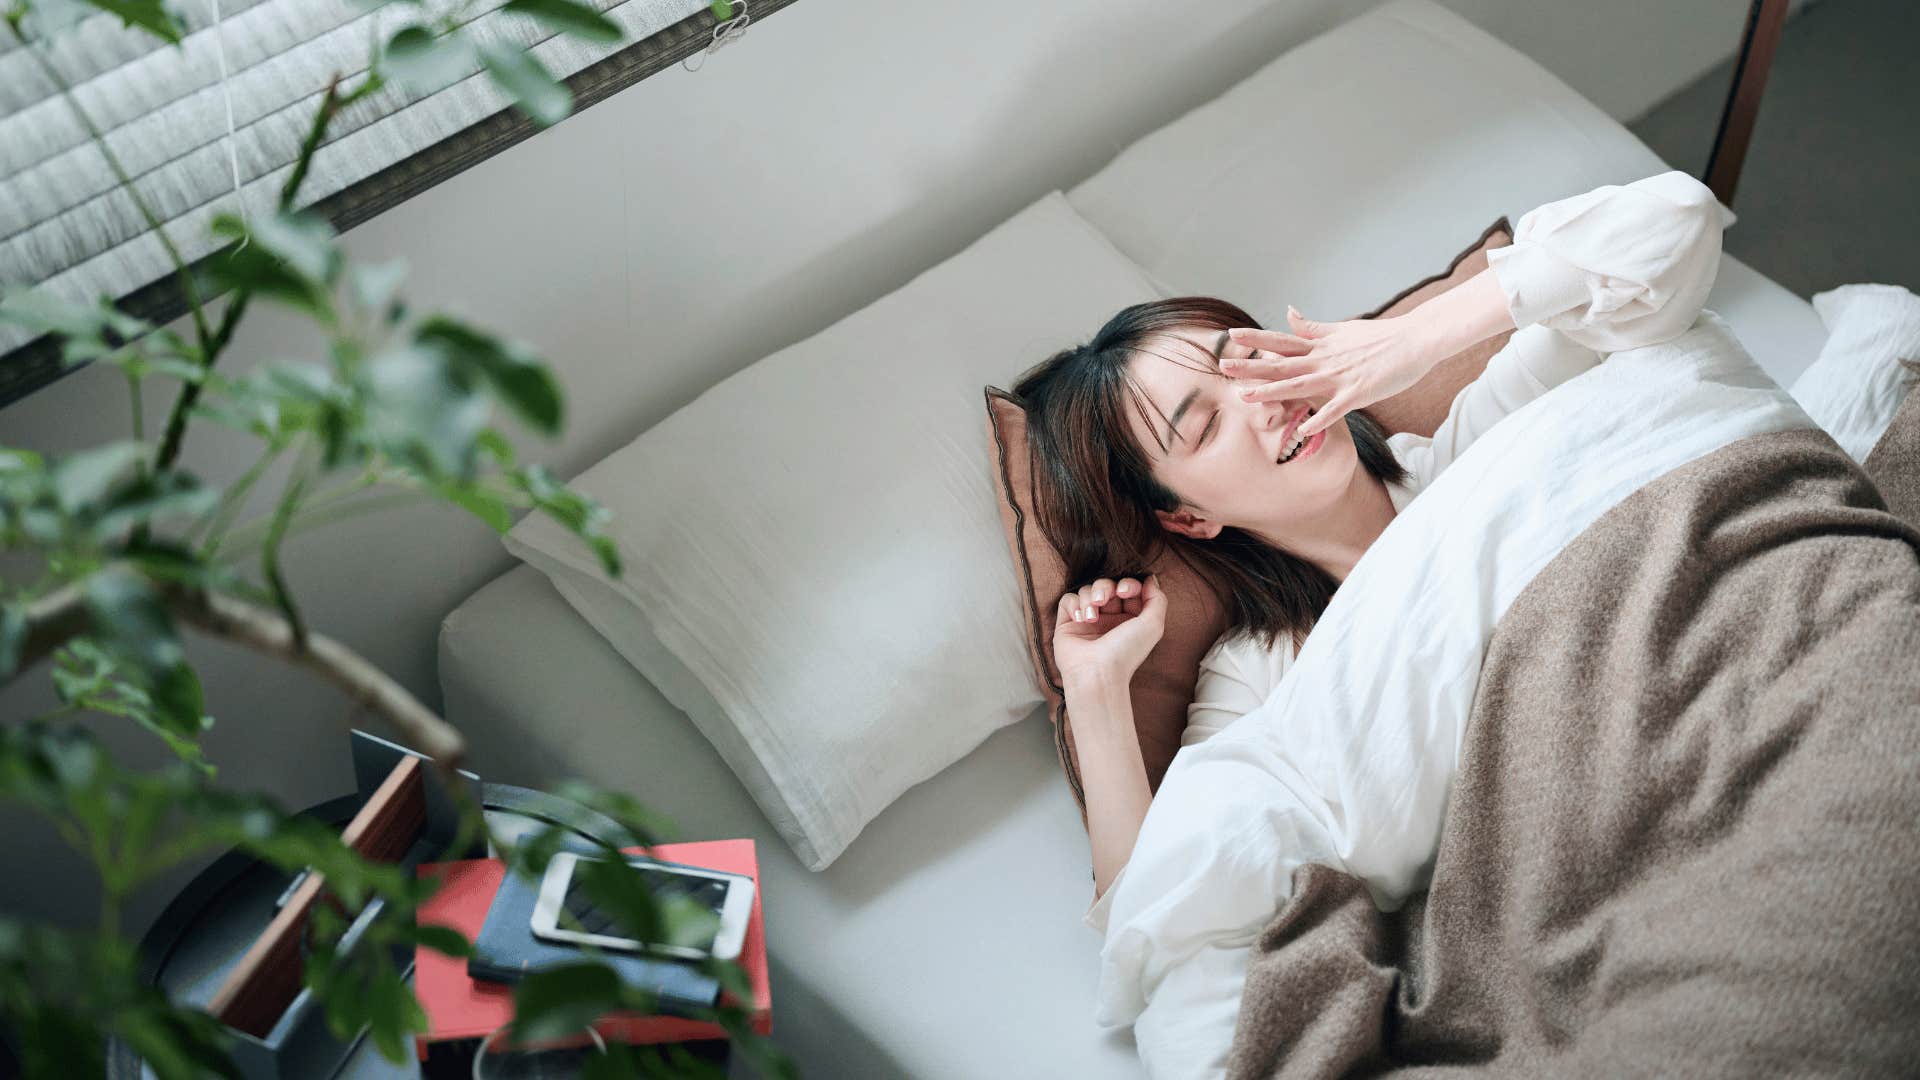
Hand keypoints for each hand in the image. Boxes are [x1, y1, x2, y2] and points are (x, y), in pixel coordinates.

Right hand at [1051, 574, 1166, 688]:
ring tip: (1091, 617)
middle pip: (1106, 585)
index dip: (1128, 584)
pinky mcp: (1068, 623)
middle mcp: (1109, 619)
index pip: (1128, 589)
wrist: (1097, 673)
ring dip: (1089, 598)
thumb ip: (1157, 599)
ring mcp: (1088, 620)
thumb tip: (1149, 579)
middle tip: (1103, 601)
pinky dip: (1074, 605)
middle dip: (1105, 587)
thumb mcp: (1153, 625)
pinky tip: (1080, 619)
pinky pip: (1068, 600)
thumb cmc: (1126, 652)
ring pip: (1087, 590)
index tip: (1125, 591)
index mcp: (1129, 619)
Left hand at [1222, 306, 1449, 438]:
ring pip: (1300, 384)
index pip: (1282, 341)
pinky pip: (1335, 409)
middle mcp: (1325, 359)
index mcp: (1321, 345)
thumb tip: (1289, 313)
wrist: (1415, 340)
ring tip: (1246, 398)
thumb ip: (1313, 327)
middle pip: (1281, 363)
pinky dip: (1319, 419)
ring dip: (1272, 392)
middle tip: (1223, 367)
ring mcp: (1340, 376)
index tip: (1231, 335)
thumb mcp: (1341, 329)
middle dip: (1251, 367)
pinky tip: (1302, 430)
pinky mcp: (1359, 392)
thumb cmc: (1380, 337)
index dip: (1256, 339)